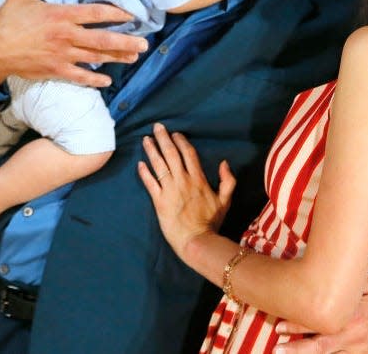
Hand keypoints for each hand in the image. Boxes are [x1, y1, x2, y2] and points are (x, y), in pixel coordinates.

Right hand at [0, 0, 147, 86]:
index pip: (95, 14)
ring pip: (96, 58)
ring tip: (134, 56)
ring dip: (117, 58)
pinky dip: (95, 80)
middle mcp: (66, 36)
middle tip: (145, 43)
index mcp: (60, 16)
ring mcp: (62, 56)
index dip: (116, 13)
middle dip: (126, 41)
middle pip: (102, 40)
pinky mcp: (56, 71)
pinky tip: (108, 80)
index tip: (132, 14)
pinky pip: (80, 77)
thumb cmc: (7, 20)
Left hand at [138, 123, 235, 260]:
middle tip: (157, 127)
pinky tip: (140, 163)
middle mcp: (183, 181)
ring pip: (159, 165)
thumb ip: (227, 180)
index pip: (188, 154)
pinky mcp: (159, 201)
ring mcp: (170, 190)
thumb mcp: (225, 200)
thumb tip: (224, 163)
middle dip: (164, 138)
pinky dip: (144, 173)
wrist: (196, 240)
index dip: (181, 141)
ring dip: (152, 150)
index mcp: (198, 179)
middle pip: (171, 154)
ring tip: (145, 139)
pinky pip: (150, 183)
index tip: (175, 133)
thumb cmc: (211, 222)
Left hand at [274, 277, 367, 352]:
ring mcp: (355, 350)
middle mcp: (353, 334)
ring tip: (283, 352)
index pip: (323, 321)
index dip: (301, 324)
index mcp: (355, 314)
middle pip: (322, 345)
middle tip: (277, 346)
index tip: (281, 324)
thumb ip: (352, 282)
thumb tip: (329, 268)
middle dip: (297, 347)